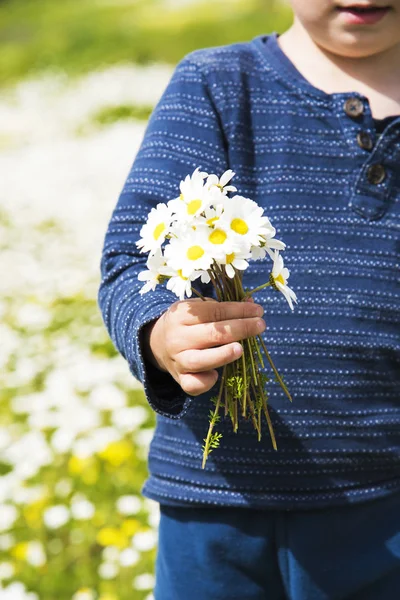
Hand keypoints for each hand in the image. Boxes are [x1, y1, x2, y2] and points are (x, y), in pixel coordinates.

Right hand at [142, 298, 265, 395]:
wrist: (157, 342)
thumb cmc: (187, 323)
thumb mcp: (198, 309)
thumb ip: (223, 307)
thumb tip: (252, 304)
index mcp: (181, 315)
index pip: (215, 311)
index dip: (239, 311)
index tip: (258, 311)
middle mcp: (177, 338)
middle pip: (212, 334)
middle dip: (240, 329)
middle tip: (260, 325)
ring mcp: (178, 360)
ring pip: (200, 360)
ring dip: (222, 355)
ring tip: (241, 349)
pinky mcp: (180, 379)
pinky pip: (193, 384)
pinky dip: (205, 382)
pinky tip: (217, 375)